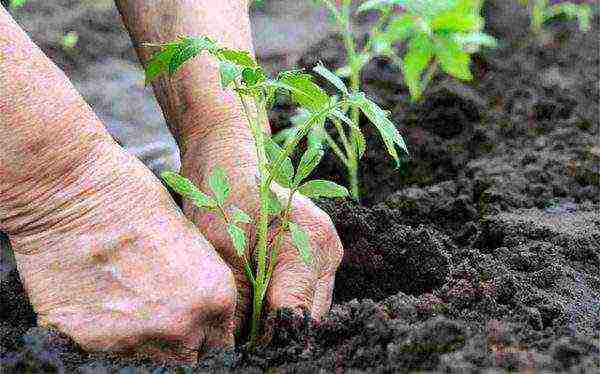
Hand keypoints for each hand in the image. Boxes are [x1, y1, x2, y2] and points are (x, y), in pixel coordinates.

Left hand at [179, 133, 343, 332]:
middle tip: (239, 342)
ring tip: (243, 326)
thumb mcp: (222, 250)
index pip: (294, 315)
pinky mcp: (315, 256)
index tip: (240, 352)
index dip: (266, 340)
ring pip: (306, 308)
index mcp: (310, 244)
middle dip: (273, 334)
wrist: (229, 156)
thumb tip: (237, 345)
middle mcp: (328, 251)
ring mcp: (325, 254)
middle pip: (306, 316)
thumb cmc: (222, 192)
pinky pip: (301, 293)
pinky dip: (278, 304)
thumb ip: (238, 302)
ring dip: (276, 320)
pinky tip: (253, 305)